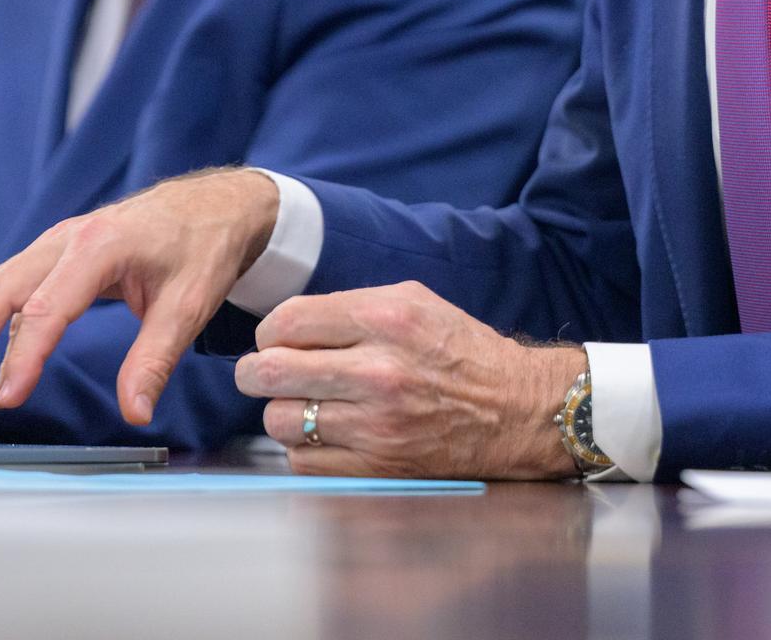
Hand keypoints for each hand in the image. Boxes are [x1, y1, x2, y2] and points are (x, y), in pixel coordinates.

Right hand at [0, 167, 278, 422]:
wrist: (215, 204)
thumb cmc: (203, 247)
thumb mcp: (189, 305)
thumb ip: (155, 360)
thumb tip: (135, 413)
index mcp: (101, 245)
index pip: (48, 307)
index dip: (23, 356)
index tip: (5, 398)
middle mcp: (68, 238)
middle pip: (0, 288)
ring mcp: (58, 242)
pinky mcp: (57, 254)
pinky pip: (14, 285)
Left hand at [234, 280, 582, 478]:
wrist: (514, 410)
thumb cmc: (460, 351)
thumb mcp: (412, 301)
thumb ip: (348, 307)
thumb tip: (286, 325)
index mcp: (385, 319)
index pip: (287, 321)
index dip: (270, 331)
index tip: (276, 339)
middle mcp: (377, 371)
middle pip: (270, 372)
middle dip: (256, 371)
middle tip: (264, 373)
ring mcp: (375, 426)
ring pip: (279, 420)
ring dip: (282, 412)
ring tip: (305, 404)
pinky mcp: (376, 468)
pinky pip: (303, 460)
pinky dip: (305, 448)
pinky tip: (329, 432)